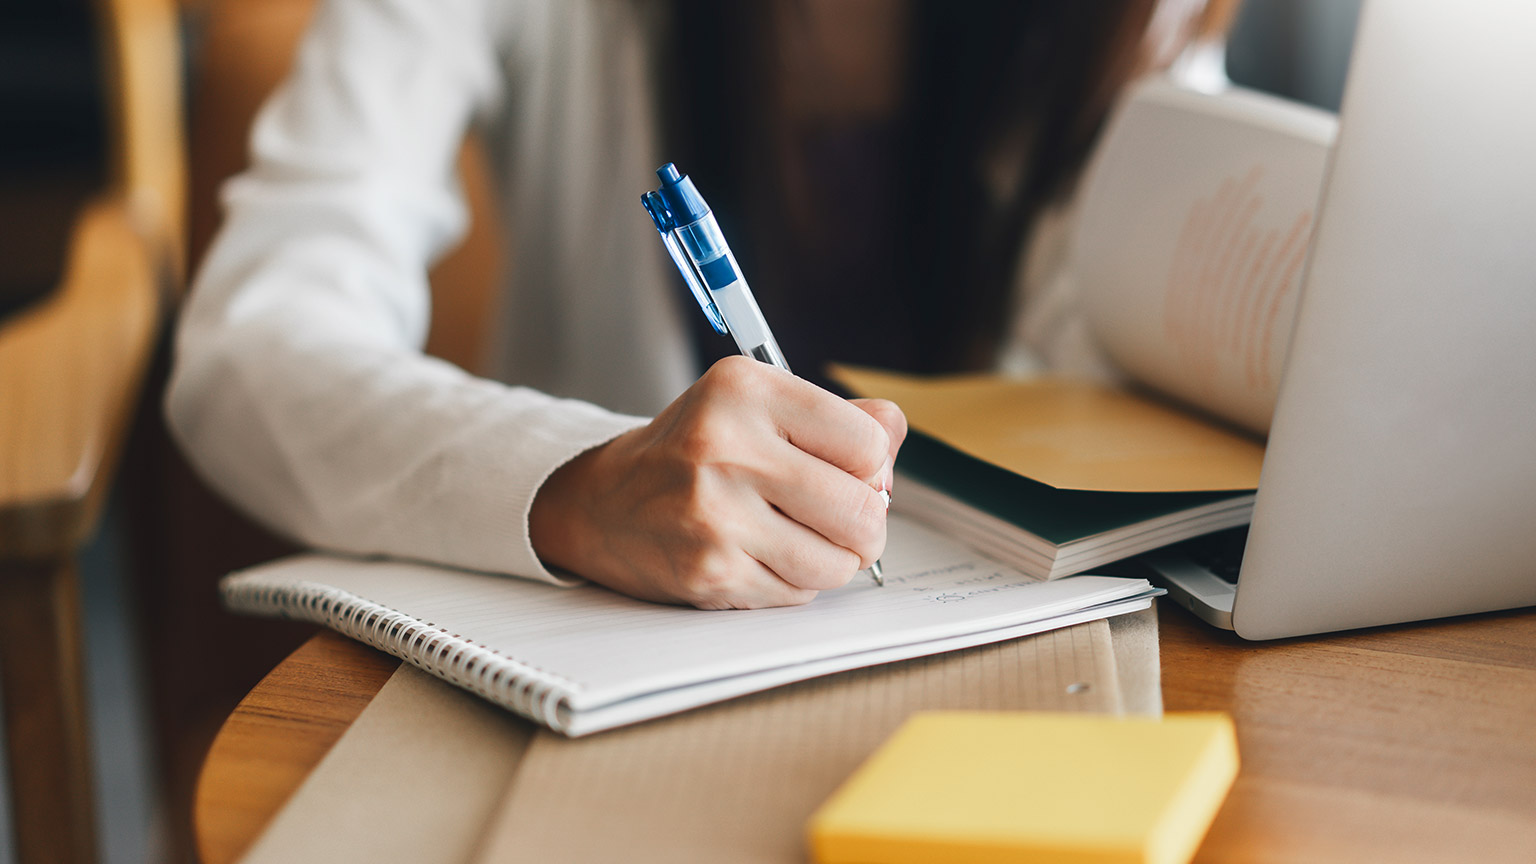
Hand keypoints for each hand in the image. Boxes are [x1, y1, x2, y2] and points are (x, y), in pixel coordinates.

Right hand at [529, 356, 906, 608]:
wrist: (602, 503)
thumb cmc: (695, 452)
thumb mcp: (758, 407)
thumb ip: (840, 418)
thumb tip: (895, 446)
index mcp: (745, 391)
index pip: (868, 442)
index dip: (872, 467)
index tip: (848, 471)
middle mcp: (725, 447)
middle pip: (862, 511)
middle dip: (864, 524)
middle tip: (841, 519)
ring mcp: (714, 515)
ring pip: (838, 562)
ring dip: (832, 560)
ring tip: (798, 538)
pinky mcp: (710, 572)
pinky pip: (799, 593)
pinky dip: (794, 582)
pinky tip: (761, 556)